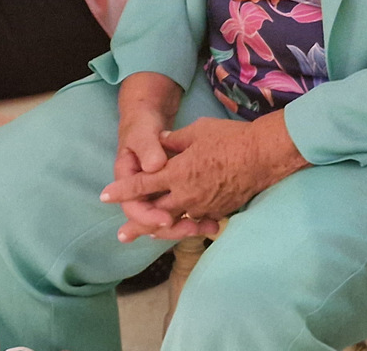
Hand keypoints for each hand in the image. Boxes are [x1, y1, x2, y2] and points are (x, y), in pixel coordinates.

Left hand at [101, 111, 306, 242]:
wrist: (262, 156)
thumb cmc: (230, 138)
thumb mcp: (198, 131)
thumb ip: (175, 139)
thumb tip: (161, 140)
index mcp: (176, 172)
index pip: (142, 184)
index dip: (122, 191)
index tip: (104, 196)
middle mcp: (185, 193)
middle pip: (154, 214)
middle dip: (137, 224)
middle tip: (122, 235)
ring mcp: (202, 205)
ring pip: (176, 222)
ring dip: (161, 229)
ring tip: (150, 236)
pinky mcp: (218, 211)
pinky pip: (198, 220)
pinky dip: (188, 224)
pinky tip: (183, 226)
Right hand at [109, 75, 202, 240]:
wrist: (148, 118)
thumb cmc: (143, 125)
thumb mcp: (143, 133)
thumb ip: (148, 148)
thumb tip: (154, 167)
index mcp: (128, 180)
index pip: (134, 208)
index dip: (149, 217)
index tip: (167, 220)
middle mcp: (140, 192)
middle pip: (153, 221)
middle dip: (172, 229)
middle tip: (194, 229)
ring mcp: (155, 193)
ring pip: (168, 220)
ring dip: (187, 227)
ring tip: (209, 228)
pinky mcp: (171, 192)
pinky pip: (180, 211)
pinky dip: (195, 218)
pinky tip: (213, 223)